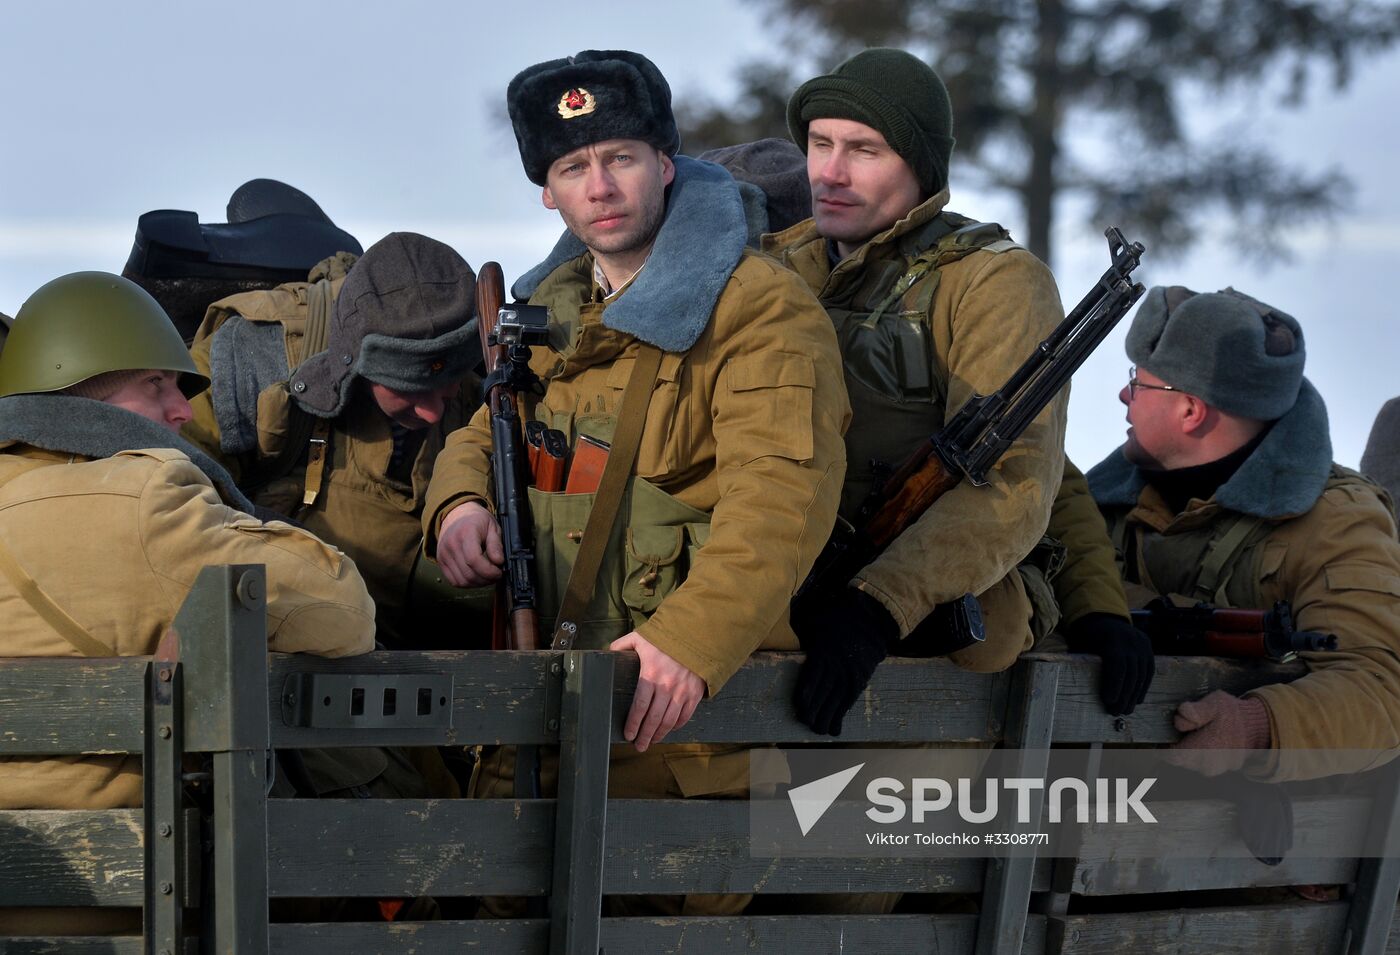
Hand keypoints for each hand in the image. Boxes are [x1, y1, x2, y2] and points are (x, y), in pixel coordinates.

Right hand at [435, 502, 502, 586]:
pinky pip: (454, 581)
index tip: (499, 571)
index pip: (474, 559)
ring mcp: (444, 554)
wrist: (455, 514)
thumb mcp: (492, 526)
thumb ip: (496, 544)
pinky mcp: (441, 561)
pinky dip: (467, 583)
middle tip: (496, 575)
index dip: (489, 571)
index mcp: (466, 533)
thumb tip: (499, 561)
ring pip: (462, 581)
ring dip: (477, 583)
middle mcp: (451, 544)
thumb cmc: (475, 519)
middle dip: (486, 579)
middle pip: (469, 573)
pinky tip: (476, 577)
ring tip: (487, 576)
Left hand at [611, 632, 704, 752]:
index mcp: (651, 675)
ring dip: (660, 734)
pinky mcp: (695, 694)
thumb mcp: (640, 638)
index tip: (628, 734)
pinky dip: (677, 725)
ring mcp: (682, 692)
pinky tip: (669, 729)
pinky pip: (685, 716)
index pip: (639, 706)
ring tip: (652, 741)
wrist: (697, 635)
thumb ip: (622, 646)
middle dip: (645, 736)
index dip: (633, 724)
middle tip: (639, 746)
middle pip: (654, 719)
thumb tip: (607, 653)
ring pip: (669, 721)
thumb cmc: (666, 637)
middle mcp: (667, 687)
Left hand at [791, 587, 895, 735]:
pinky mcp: (859, 682)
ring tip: (818, 731)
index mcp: (823, 653)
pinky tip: (835, 730)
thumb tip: (782, 635)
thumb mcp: (816, 623)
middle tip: (806, 722)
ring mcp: (849, 676)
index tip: (800, 707)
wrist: (870, 622)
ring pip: (835, 702)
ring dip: (826, 718)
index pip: (812, 677)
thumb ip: (802, 634)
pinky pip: (848, 703)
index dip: (805, 694)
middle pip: (822, 693)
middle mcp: (836, 667)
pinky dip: (841, 717)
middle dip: (813, 711)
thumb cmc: (837, 621)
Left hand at [1065, 613, 1154, 715]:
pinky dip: (1143, 686)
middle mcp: (1131, 640)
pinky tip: (1137, 699)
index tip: (1108, 700)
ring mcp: (1142, 643)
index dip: (1113, 685)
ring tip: (1126, 709)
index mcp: (1112, 638)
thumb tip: (1085, 690)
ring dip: (1134, 695)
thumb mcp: (1083, 644)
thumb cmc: (1088, 635)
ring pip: (1141, 674)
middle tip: (1116, 711)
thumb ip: (1086, 663)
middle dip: (1124, 695)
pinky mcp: (1148, 647)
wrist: (1103, 617)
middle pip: (1131, 672)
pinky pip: (1149, 670)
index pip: (1117, 665)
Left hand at [1170, 690, 1271, 775]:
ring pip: (1192, 760)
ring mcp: (1216, 770)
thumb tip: (1181, 717)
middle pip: (1180, 758)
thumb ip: (1196, 710)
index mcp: (1203, 751)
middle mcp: (1208, 766)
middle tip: (1192, 729)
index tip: (1171, 733)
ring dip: (1193, 748)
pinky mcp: (1222, 769)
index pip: (1171, 756)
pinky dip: (1204, 751)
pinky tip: (1213, 739)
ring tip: (1204, 733)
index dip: (1166, 744)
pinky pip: (1205, 761)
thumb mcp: (1215, 703)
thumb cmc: (1233, 714)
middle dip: (1181, 744)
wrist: (1259, 726)